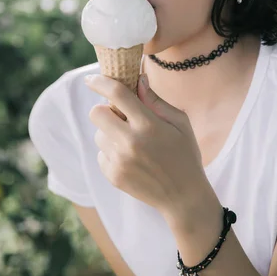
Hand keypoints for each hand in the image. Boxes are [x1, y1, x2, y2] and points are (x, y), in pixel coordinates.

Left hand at [84, 73, 208, 219]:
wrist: (183, 197)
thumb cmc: (185, 154)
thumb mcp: (179, 123)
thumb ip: (156, 101)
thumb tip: (138, 80)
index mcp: (149, 125)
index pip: (117, 95)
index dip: (101, 82)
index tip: (91, 78)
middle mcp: (130, 142)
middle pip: (97, 113)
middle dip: (104, 109)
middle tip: (120, 115)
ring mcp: (119, 161)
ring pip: (98, 134)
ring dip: (110, 132)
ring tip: (132, 142)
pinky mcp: (113, 176)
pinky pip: (101, 154)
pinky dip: (112, 151)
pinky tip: (132, 158)